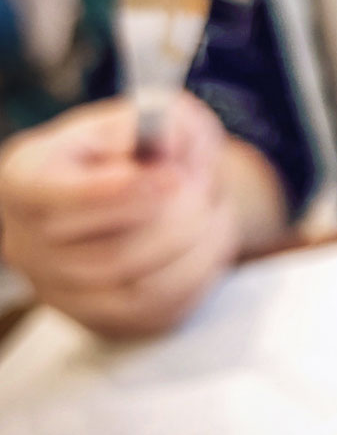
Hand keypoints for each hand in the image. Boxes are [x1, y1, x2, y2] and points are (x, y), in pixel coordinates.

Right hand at [0, 95, 272, 338]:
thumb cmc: (140, 149)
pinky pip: (163, 308)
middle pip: (110, 253)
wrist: (149, 191)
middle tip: (206, 184)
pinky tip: (211, 236)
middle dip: (178, 217)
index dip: (118, 194)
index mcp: (25, 180)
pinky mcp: (103, 319)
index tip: (174, 176)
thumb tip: (165, 137)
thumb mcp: (151, 115)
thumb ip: (159, 118)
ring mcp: (61, 291)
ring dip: (197, 245)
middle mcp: (27, 243)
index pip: (54, 200)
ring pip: (143, 286)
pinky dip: (200, 270)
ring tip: (214, 206)